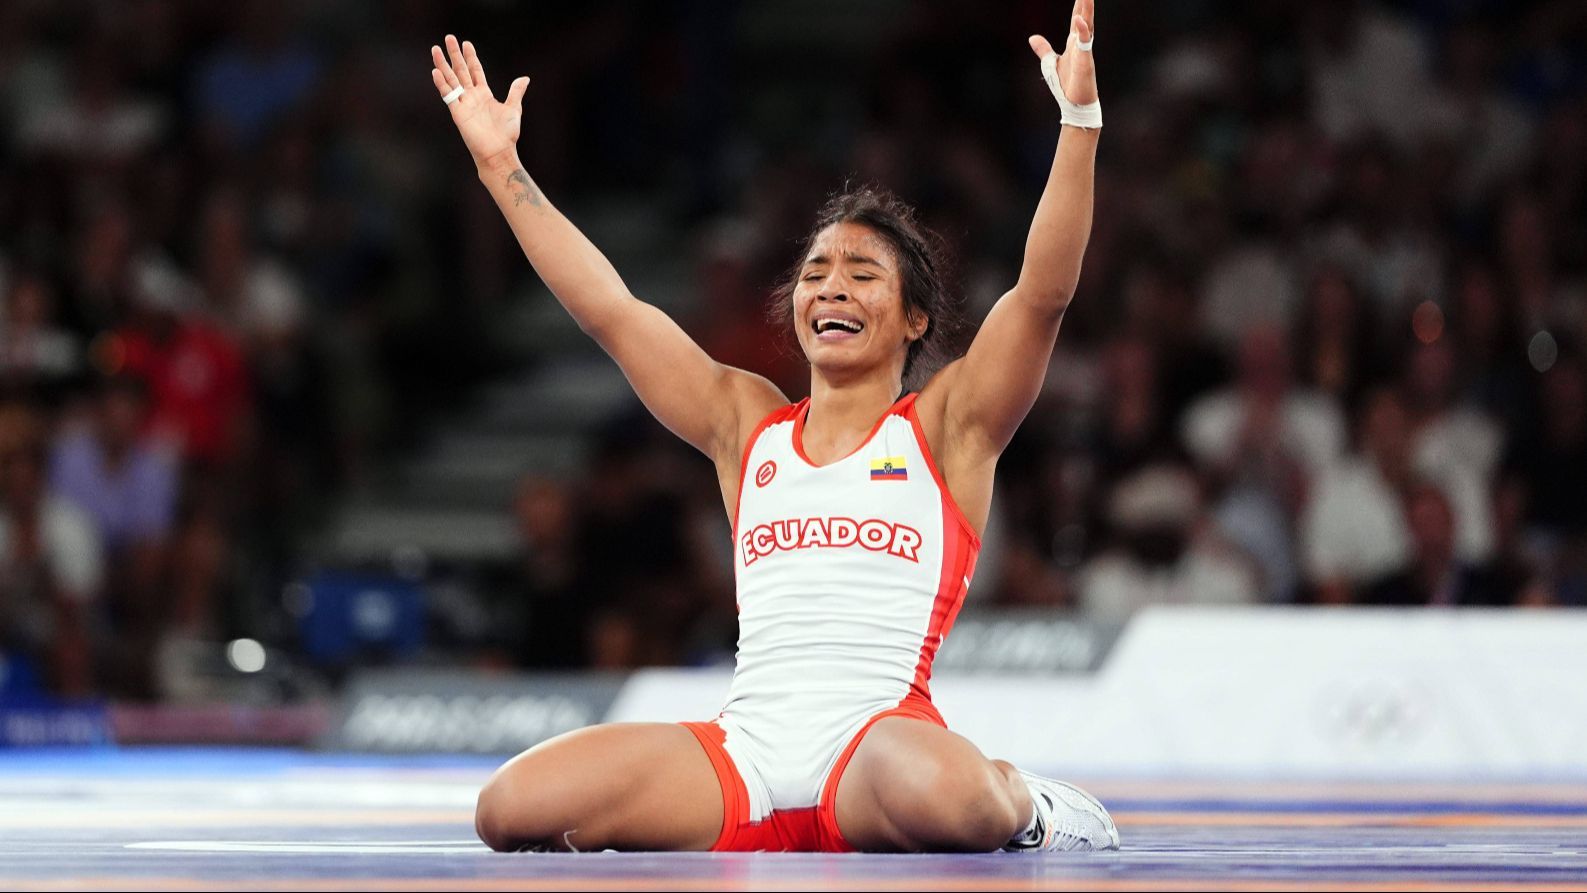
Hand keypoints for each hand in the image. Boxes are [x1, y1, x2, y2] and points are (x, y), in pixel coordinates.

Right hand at [430, 35, 530, 171]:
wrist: (498, 151)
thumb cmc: (506, 134)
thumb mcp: (513, 108)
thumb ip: (516, 92)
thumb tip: (524, 78)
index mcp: (484, 94)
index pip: (475, 70)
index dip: (471, 57)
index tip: (466, 43)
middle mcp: (471, 96)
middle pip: (461, 70)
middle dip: (455, 54)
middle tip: (449, 37)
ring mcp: (463, 103)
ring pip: (450, 79)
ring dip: (443, 65)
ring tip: (435, 49)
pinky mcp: (457, 113)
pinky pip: (447, 95)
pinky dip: (441, 84)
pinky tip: (435, 71)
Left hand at [1027, 0, 1096, 105]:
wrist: (1075, 104)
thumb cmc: (1067, 85)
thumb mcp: (1050, 64)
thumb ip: (1044, 50)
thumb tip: (1032, 38)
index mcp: (1073, 44)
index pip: (1076, 20)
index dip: (1078, 7)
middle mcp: (1080, 45)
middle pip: (1083, 19)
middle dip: (1085, 4)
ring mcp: (1084, 52)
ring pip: (1087, 27)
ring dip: (1087, 11)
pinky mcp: (1085, 62)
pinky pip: (1084, 44)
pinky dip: (1082, 32)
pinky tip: (1079, 20)